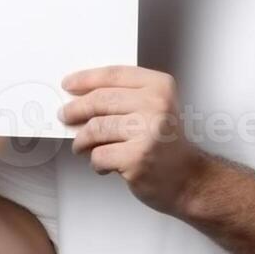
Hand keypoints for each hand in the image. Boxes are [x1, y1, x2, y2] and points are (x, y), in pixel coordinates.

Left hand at [58, 65, 206, 215]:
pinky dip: (95, 162)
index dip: (86, 78)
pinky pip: (98, 155)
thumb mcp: (155, 108)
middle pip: (100, 100)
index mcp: (159, 87)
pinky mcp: (136, 158)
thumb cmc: (167, 144)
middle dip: (76, 109)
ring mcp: (146, 132)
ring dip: (82, 140)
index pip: (114, 75)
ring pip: (95, 129)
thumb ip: (124, 98)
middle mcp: (155, 106)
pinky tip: (104, 165)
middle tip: (65, 114)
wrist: (189, 179)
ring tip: (82, 146)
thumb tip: (80, 97)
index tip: (69, 84)